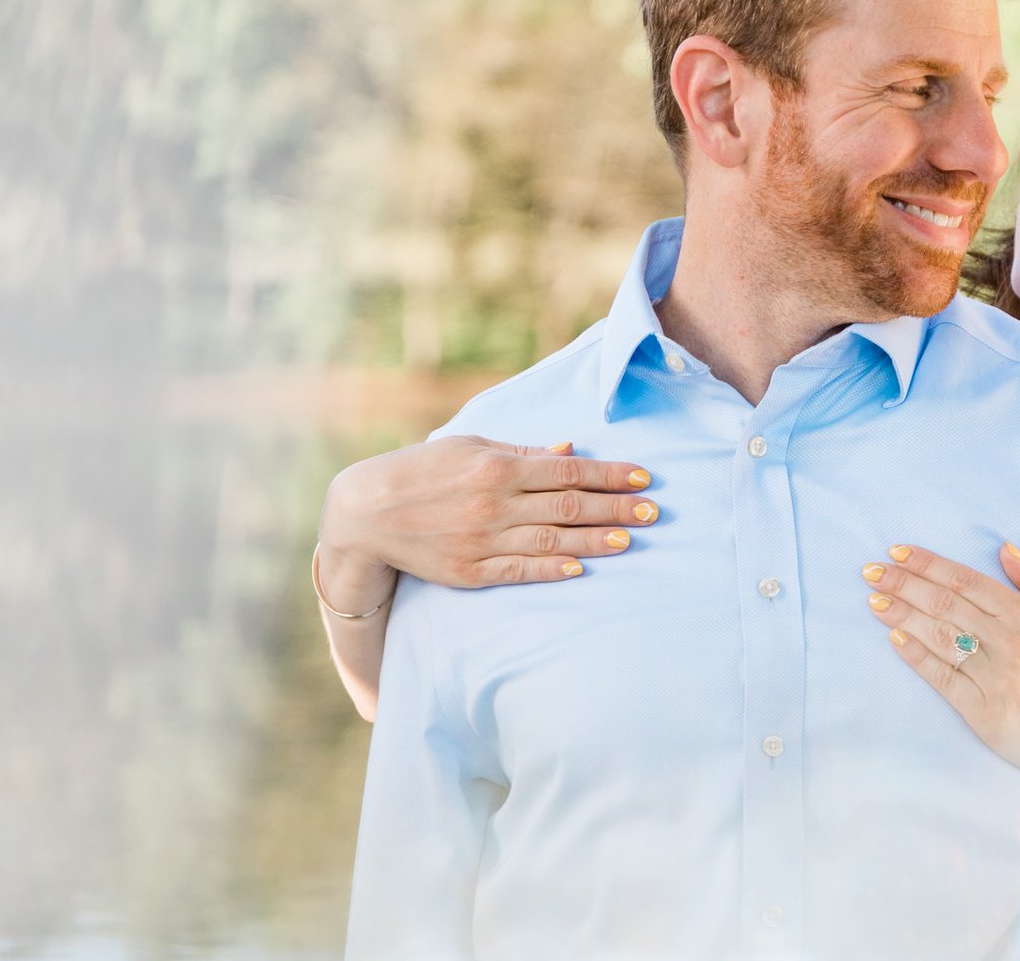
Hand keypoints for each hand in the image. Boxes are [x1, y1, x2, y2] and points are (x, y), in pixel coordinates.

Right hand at [318, 435, 656, 594]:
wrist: (367, 514)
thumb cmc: (423, 470)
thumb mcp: (470, 447)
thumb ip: (522, 451)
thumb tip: (570, 451)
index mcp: (497, 466)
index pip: (568, 471)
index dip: (609, 474)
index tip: (643, 477)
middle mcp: (494, 503)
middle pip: (568, 506)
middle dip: (615, 508)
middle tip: (652, 511)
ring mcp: (482, 539)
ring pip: (551, 541)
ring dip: (595, 541)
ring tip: (630, 539)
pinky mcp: (470, 571)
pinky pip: (520, 571)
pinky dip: (553, 571)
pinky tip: (581, 568)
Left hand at [862, 542, 1019, 794]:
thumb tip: (1004, 551)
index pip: (966, 582)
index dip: (930, 565)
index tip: (899, 553)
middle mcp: (1007, 643)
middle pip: (945, 605)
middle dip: (904, 584)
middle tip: (872, 571)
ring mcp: (993, 678)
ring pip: (939, 637)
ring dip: (902, 615)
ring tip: (874, 599)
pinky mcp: (981, 711)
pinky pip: (942, 677)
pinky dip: (916, 656)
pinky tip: (895, 638)